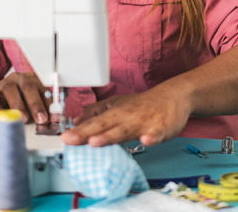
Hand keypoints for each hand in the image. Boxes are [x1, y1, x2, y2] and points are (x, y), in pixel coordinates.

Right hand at [0, 72, 53, 124]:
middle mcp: (18, 79)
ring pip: (10, 89)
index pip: (43, 89)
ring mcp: (3, 85)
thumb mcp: (31, 108)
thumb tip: (50, 123)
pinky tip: (3, 117)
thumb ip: (41, 113)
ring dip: (19, 105)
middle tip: (41, 119)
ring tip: (24, 119)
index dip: (50, 103)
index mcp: (32, 80)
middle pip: (28, 87)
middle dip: (36, 104)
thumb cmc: (16, 105)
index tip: (54, 117)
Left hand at [60, 85, 191, 146]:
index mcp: (116, 113)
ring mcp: (144, 122)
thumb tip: (77, 120)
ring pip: (126, 130)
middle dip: (87, 133)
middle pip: (104, 126)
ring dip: (110, 136)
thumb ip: (97, 113)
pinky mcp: (161, 128)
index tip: (64, 138)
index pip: (94, 123)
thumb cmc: (144, 104)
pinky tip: (146, 141)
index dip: (79, 131)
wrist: (173, 96)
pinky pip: (157, 133)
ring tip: (96, 141)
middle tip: (70, 139)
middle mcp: (127, 117)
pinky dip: (152, 137)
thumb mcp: (118, 104)